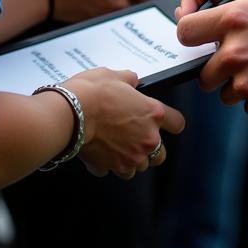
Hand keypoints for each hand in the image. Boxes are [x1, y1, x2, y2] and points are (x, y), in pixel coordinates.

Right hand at [64, 67, 184, 178]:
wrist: (69, 114)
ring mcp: (130, 157)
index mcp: (153, 114)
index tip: (167, 123)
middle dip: (151, 149)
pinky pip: (113, 170)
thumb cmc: (93, 93)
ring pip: (138, 167)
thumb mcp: (116, 76)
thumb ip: (129, 80)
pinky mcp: (110, 167)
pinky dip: (108, 165)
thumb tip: (131, 81)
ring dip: (130, 159)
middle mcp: (146, 139)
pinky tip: (99, 153)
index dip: (171, 122)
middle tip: (137, 139)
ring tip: (116, 146)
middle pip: (160, 154)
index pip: (177, 123)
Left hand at [176, 0, 247, 118]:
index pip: (185, 31)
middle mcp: (235, 53)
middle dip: (218, 64)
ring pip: (224, 90)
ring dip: (238, 82)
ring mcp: (246, 83)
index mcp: (235, 19)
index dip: (191, 33)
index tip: (204, 36)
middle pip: (203, 70)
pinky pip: (247, 104)